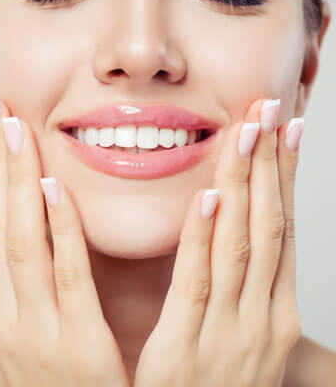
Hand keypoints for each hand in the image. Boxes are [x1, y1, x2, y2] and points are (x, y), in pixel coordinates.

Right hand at [0, 96, 129, 386]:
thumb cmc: (45, 385)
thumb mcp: (15, 339)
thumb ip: (13, 291)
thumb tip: (14, 239)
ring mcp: (33, 333)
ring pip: (19, 241)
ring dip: (15, 182)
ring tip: (16, 132)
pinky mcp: (77, 345)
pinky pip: (66, 275)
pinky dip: (58, 230)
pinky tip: (54, 189)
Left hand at [134, 99, 302, 386]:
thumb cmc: (219, 384)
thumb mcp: (245, 336)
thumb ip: (245, 289)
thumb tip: (243, 237)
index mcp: (273, 309)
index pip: (282, 227)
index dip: (285, 176)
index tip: (286, 131)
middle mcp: (260, 314)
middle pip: (268, 224)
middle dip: (270, 164)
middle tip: (270, 111)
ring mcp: (227, 331)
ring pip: (241, 244)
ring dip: (247, 185)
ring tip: (247, 133)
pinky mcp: (185, 348)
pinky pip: (197, 283)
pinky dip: (206, 239)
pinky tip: (211, 197)